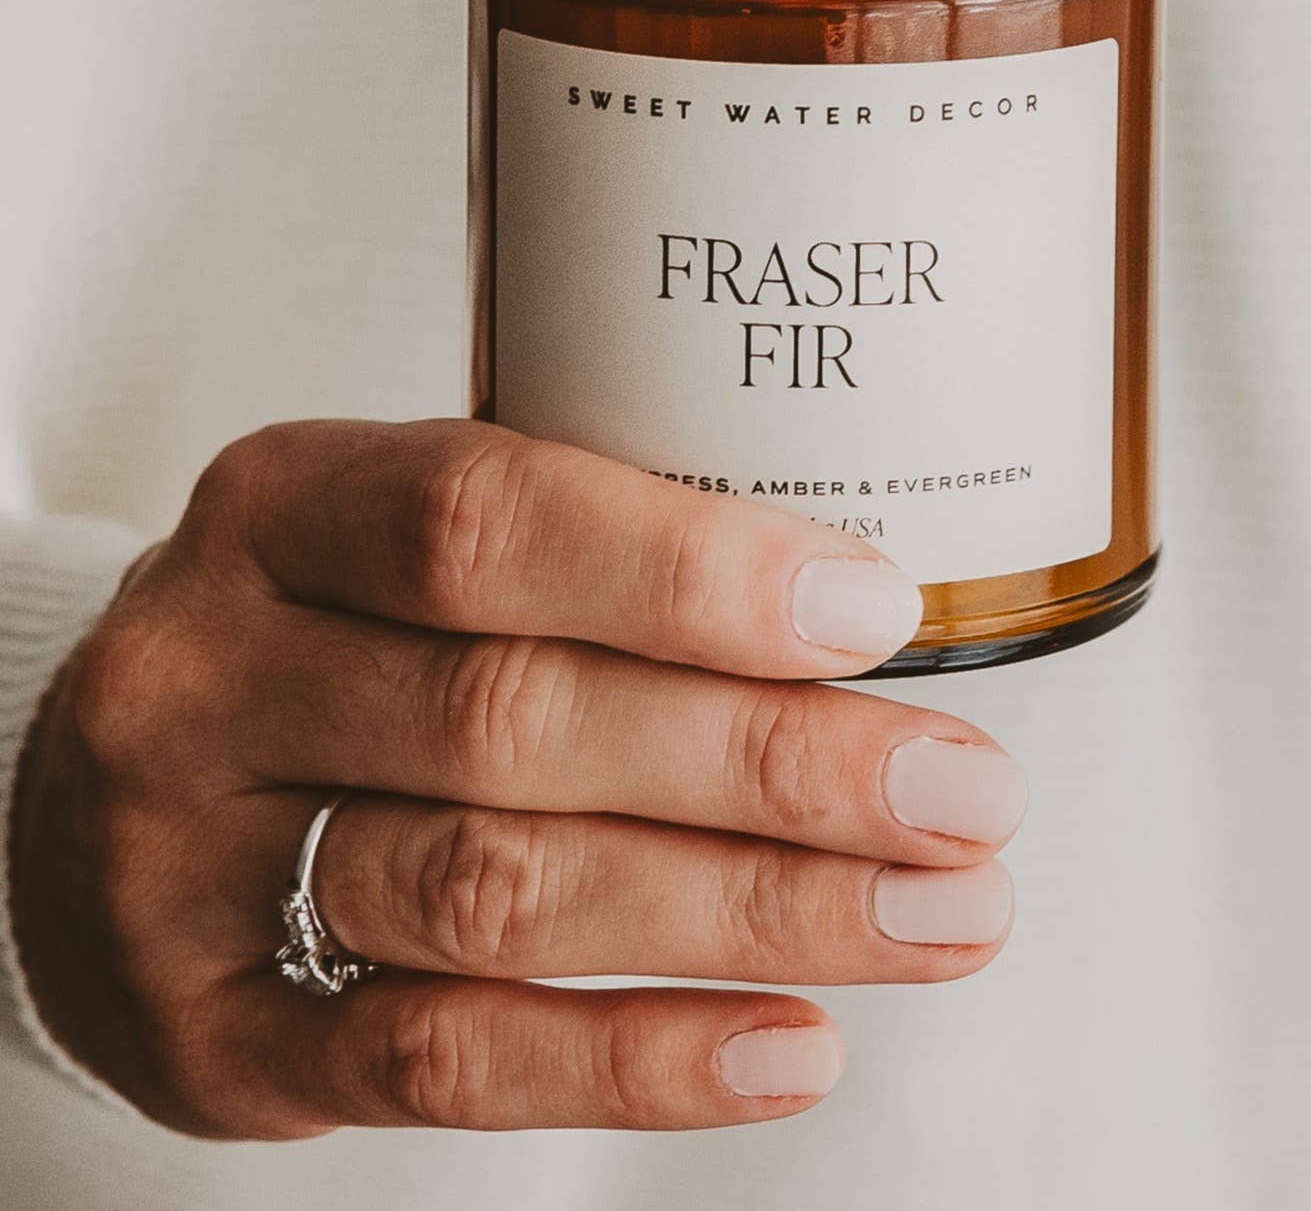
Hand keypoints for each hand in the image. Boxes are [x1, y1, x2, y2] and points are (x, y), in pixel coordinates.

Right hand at [7, 419, 1027, 1136]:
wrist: (81, 800)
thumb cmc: (327, 636)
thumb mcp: (406, 535)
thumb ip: (593, 546)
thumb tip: (872, 606)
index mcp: (282, 508)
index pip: (484, 520)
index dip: (690, 570)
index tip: (875, 608)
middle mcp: (215, 683)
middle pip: (520, 722)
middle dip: (776, 763)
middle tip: (963, 794)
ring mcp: (191, 876)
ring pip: (503, 896)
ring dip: (754, 912)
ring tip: (936, 917)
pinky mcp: (215, 1044)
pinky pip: (446, 1063)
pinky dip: (641, 1058)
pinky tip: (793, 1044)